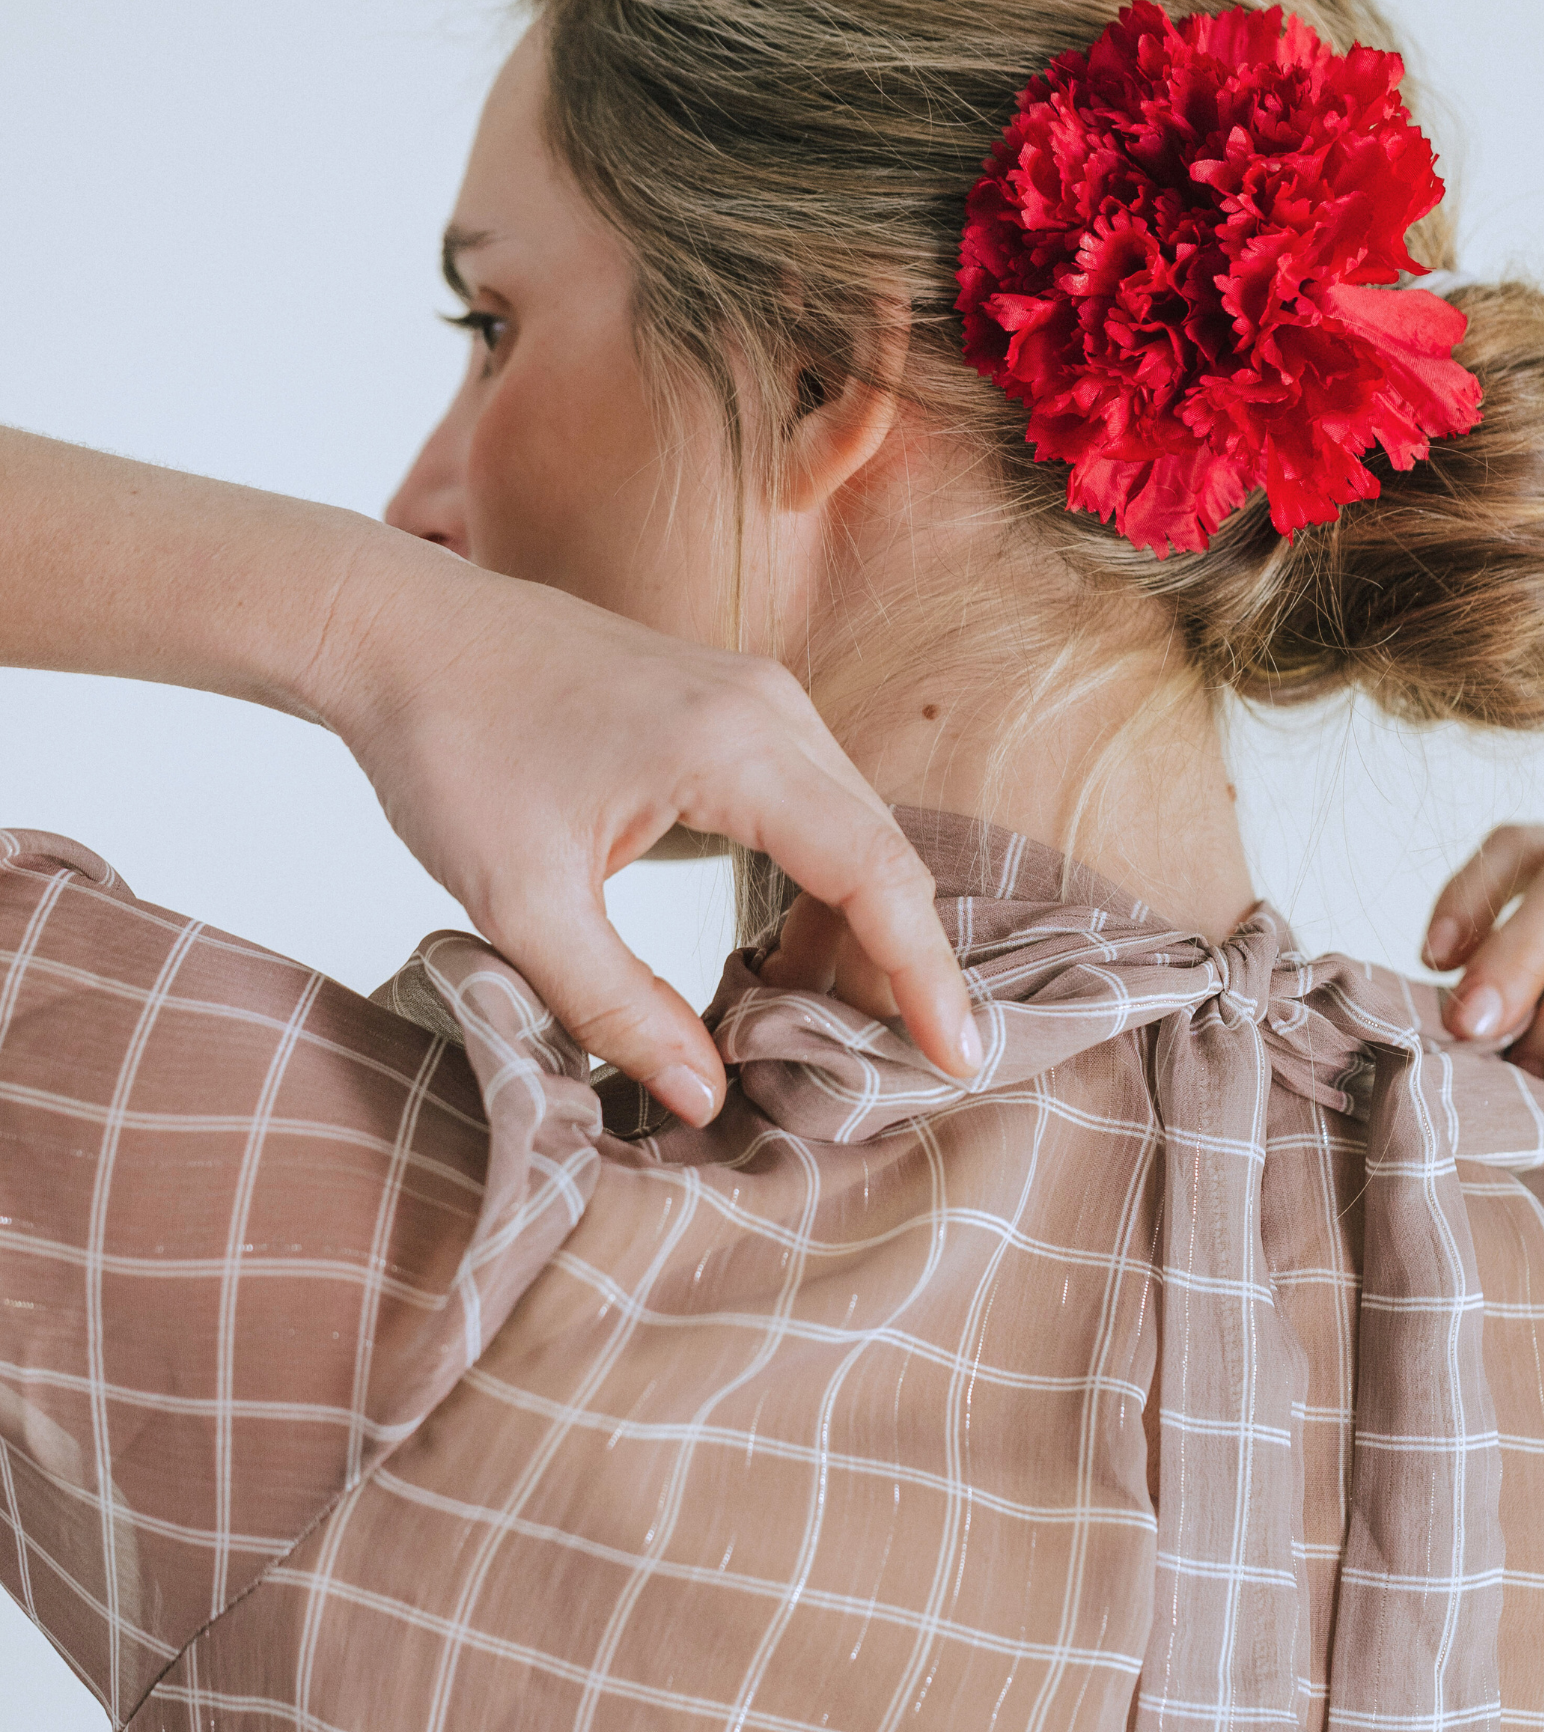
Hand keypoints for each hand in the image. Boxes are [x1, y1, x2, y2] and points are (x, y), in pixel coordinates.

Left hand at [325, 542, 977, 1122]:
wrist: (396, 633)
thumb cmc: (449, 750)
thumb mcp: (522, 903)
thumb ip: (617, 1007)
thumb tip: (708, 1098)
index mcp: (731, 746)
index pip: (874, 872)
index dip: (924, 974)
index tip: (958, 1058)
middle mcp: (768, 708)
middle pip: (883, 852)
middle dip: (895, 966)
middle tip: (888, 1073)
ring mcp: (758, 697)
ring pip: (854, 829)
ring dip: (850, 930)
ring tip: (817, 1030)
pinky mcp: (733, 705)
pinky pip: (814, 805)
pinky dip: (815, 885)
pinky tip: (774, 957)